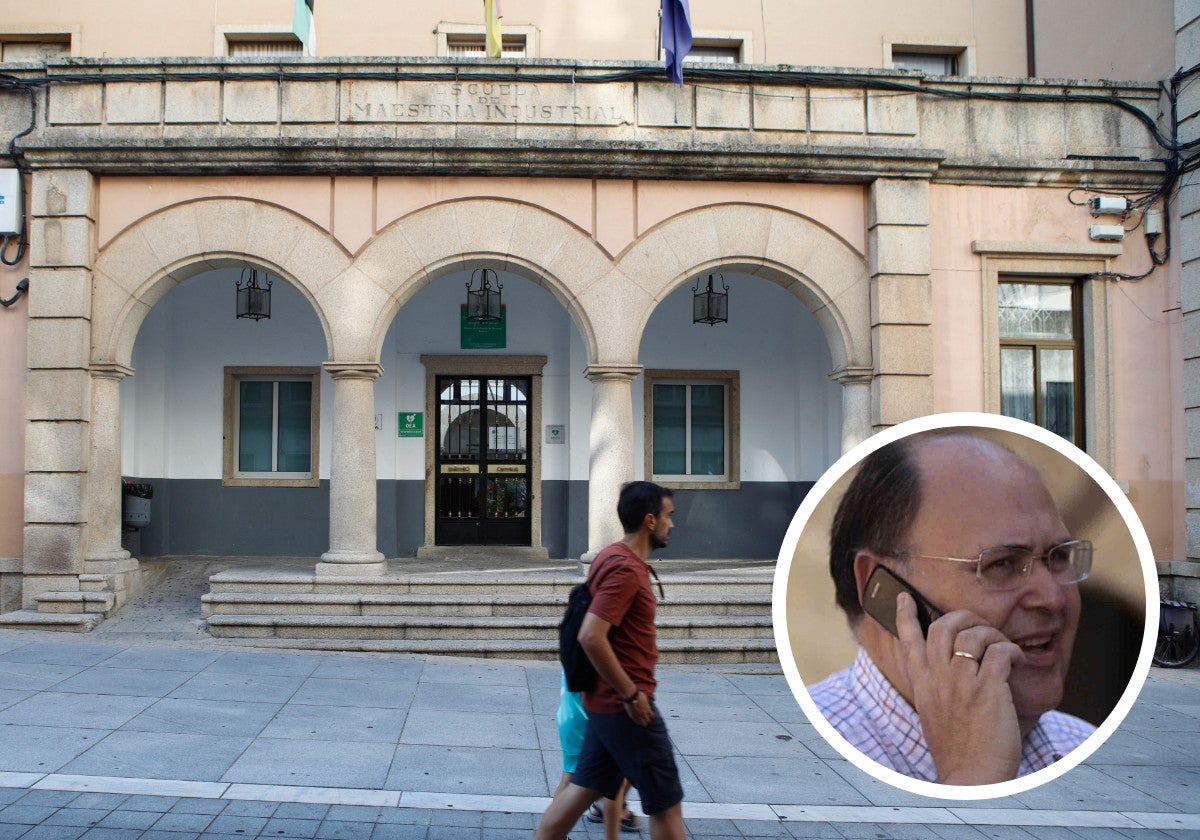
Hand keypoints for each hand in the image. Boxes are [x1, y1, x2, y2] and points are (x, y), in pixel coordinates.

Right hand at [623, 689, 652, 725]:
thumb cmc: (638, 695)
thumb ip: (647, 704)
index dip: (651, 716)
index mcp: (648, 709)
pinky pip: (637, 722)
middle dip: (648, 720)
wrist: (631, 696)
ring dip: (643, 723)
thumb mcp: (645, 699)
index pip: (652, 716)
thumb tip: (648, 706)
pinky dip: (638, 722)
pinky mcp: (633, 716)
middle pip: (648, 721)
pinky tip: (638, 723)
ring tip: (643, 723)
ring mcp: (638, 715)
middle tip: (647, 720)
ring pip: (643, 723)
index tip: (650, 716)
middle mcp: (644, 713)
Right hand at [895, 591, 1024, 784]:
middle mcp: (938, 678)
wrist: (971, 776)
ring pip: (973, 634)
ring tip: (1004, 648)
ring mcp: (961, 682)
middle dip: (964, 616)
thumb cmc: (958, 751)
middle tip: (979, 624)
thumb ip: (937, 689)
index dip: (905, 615)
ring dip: (994, 635)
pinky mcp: (988, 690)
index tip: (904, 597)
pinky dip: (1013, 651)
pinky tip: (1018, 662)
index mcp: (922, 684)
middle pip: (942, 626)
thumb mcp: (934, 714)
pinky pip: (1001, 652)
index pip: (909, 640)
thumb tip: (948, 670)